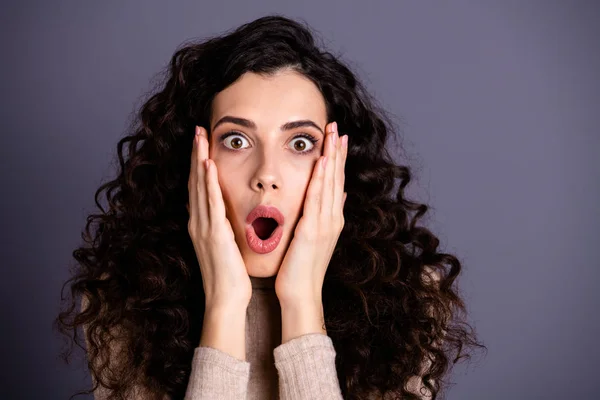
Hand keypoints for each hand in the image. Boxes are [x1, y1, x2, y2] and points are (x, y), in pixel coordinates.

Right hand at [187, 125, 251, 310]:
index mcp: (202, 224)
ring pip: (199, 186)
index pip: (198, 187)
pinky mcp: (213, 233)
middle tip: (197, 129)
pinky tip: (207, 164)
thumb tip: (220, 213)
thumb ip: (219, 227)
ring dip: (198, 159)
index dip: (198, 163)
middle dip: (195, 153)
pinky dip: (207, 182)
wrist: (226, 299)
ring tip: (199, 136)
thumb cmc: (229, 275)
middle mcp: (198, 222)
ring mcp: (203, 226)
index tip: (202, 142)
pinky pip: (210, 203)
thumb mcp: (223, 246)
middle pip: (195, 180)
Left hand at [274, 121, 347, 305]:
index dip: (338, 158)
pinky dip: (320, 179)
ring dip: (332, 157)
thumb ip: (326, 215)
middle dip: (337, 151)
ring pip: (329, 184)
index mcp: (331, 219)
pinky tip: (322, 162)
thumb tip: (337, 196)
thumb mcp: (317, 238)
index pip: (336, 182)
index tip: (337, 137)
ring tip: (332, 134)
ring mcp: (324, 224)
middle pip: (336, 177)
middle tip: (337, 125)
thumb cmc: (302, 268)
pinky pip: (316, 199)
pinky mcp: (312, 230)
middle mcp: (332, 218)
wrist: (300, 294)